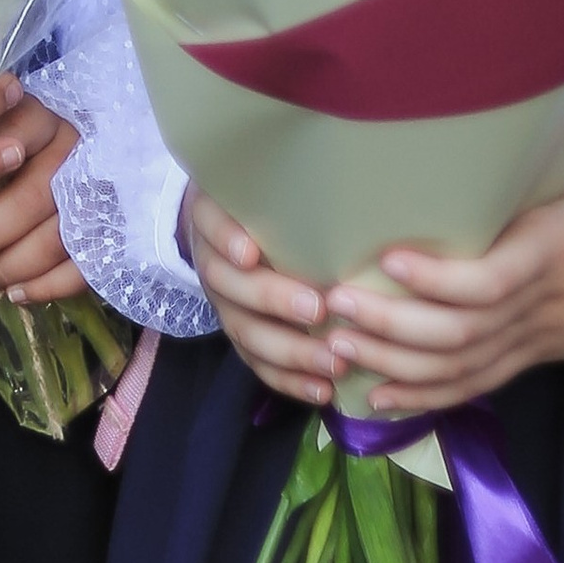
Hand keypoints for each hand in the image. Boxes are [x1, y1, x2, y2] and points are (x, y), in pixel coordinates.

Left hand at [0, 111, 85, 302]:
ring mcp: (98, 193)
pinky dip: (46, 287)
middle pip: (34, 196)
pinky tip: (17, 293)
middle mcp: (76, 151)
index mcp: (46, 117)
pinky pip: (81, 268)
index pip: (20, 133)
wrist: (97, 160)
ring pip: (55, 238)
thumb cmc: (14, 145)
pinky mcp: (110, 233)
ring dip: (11, 265)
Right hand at [186, 188, 349, 402]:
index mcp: (213, 215)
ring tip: (333, 361)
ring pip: (247, 333)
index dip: (227, 238)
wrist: (232, 228)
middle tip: (318, 309)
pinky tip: (323, 390)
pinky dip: (290, 380)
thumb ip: (292, 181)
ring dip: (291, 351)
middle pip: (232, 286)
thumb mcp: (265, 180)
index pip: (211, 222)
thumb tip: (352, 172)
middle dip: (274, 300)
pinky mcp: (241, 335)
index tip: (250, 254)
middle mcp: (214, 262)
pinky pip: (259, 364)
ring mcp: (225, 304)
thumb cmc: (265, 199)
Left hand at [330, 137, 563, 412]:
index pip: (493, 279)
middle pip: (462, 332)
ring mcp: (537, 337)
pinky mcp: (535, 357)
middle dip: (392, 325)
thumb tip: (484, 75)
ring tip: (335, 347)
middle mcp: (541, 302)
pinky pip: (475, 387)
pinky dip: (424, 396)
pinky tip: (376, 397)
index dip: (437, 278)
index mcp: (557, 247)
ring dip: (396, 364)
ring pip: (462, 368)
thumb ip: (546, 130)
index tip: (387, 254)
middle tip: (332, 303)